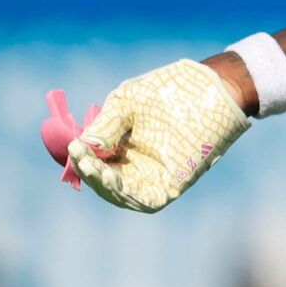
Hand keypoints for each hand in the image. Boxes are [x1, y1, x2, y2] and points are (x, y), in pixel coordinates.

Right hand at [67, 60, 250, 212]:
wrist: (211, 86)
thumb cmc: (169, 90)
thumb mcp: (127, 103)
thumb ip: (105, 126)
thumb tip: (83, 147)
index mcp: (122, 146)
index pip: (94, 162)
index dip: (82, 158)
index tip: (74, 146)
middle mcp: (136, 164)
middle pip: (104, 181)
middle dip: (90, 173)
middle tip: (82, 158)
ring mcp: (155, 175)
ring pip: (121, 193)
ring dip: (103, 185)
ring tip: (92, 168)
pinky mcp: (174, 184)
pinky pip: (147, 200)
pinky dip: (128, 196)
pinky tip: (113, 180)